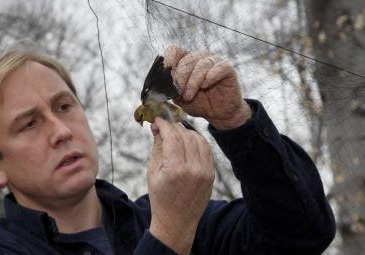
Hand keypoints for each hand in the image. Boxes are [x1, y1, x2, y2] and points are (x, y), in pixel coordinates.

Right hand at [148, 117, 213, 254]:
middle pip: (186, 135)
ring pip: (199, 139)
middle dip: (174, 127)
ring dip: (187, 132)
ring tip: (176, 133)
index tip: (158, 120)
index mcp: (175, 168)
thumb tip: (158, 126)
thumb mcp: (153, 171)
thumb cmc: (160, 197)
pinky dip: (197, 142)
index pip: (172, 136)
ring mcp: (205, 172)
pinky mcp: (211, 175)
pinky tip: (188, 142)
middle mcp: (193, 169)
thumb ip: (157, 146)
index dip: (164, 124)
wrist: (176, 221)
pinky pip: (206, 150)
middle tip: (165, 126)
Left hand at [164, 45, 251, 129]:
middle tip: (181, 94)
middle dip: (181, 78)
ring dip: (193, 82)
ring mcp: (214, 61)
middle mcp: (200, 57)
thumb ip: (170, 89)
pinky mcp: (228, 68)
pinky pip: (220, 67)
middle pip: (187, 59)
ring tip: (189, 96)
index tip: (166, 77)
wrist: (218, 114)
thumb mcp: (179, 98)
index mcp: (186, 61)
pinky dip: (211, 76)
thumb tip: (159, 83)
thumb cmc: (199, 103)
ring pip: (202, 64)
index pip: (174, 51)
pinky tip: (205, 85)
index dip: (169, 61)